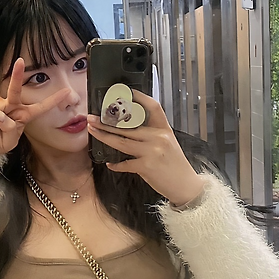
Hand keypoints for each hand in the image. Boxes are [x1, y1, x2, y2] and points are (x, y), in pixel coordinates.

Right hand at [0, 58, 69, 155]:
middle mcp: (13, 105)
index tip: (67, 92)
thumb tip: (0, 114)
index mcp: (25, 115)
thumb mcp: (7, 144)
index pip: (41, 108)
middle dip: (17, 75)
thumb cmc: (0, 141)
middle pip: (15, 90)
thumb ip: (9, 131)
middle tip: (20, 62)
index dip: (54, 100)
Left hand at [87, 91, 204, 205]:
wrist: (185, 185)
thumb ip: (153, 135)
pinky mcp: (146, 166)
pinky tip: (110, 163)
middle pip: (128, 126)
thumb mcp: (168, 144)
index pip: (153, 107)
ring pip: (122, 142)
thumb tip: (130, 129)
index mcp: (164, 130)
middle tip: (93, 118)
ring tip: (93, 131)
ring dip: (105, 137)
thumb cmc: (176, 166)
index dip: (138, 98)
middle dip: (107, 122)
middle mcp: (158, 137)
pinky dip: (116, 164)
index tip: (123, 93)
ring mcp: (152, 151)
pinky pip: (125, 163)